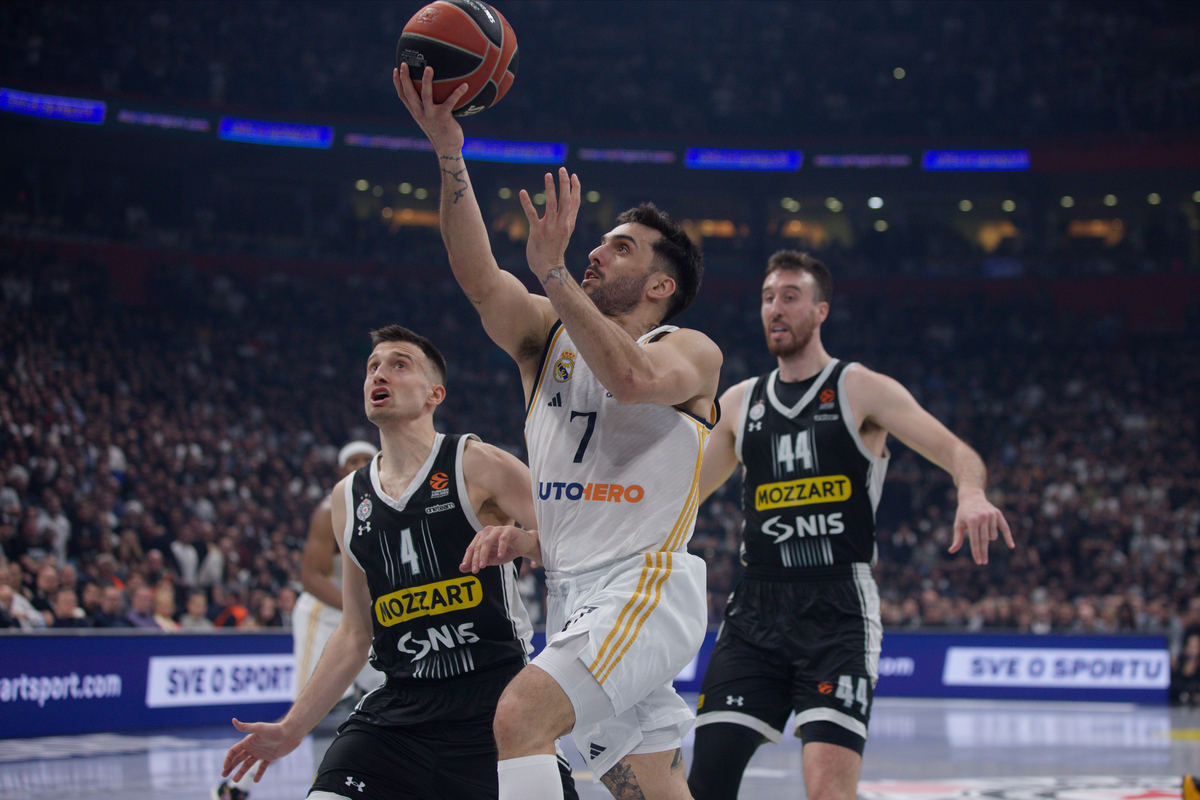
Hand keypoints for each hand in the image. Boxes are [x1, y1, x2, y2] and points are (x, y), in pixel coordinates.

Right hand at [221, 718, 302, 782]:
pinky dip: (258, 774)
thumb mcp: (259, 728)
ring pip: (248, 764)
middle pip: (238, 758)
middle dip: (230, 766)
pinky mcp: (270, 757)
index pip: (234, 751)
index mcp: (249, 741)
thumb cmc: (275, 729)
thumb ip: (246, 727)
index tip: (225, 768)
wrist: (291, 733)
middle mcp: (253, 747)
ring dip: (241, 772)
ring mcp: (261, 753)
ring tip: (235, 781)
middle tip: (223, 775)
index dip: (228, 759)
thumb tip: (233, 720)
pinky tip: (255, 781)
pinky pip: (262, 767)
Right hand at [392, 63, 468, 154]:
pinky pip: (450, 102)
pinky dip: (457, 93)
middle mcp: (421, 113)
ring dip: (427, 81)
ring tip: (429, 68)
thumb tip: (434, 89)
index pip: (403, 96)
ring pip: (426, 96)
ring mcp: (431, 115)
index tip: (396, 69)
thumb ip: (427, 105)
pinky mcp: (443, 118)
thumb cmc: (440, 130)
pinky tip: (465, 85)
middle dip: (405, 78)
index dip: (397, 83)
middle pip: (409, 93)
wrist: (447, 148)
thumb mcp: (430, 117)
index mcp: (416, 112)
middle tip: (404, 64)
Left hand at [460, 526, 538, 572]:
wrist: (524, 545)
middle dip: (476, 559)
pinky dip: (500, 547)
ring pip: (487, 542)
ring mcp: (498, 529)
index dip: (468, 558)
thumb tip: (461, 569)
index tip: (465, 569)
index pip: (472, 548)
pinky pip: (502, 538)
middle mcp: (487, 531)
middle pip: (478, 546)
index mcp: (481, 537)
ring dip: (484, 554)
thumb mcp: (491, 560)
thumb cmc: (506, 551)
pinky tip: (500, 556)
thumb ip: (477, 563)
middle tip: (476, 570)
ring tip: (484, 565)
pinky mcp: (509, 530)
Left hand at [519, 168, 580, 285]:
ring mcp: (550, 228)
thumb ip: (567, 218)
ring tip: (548, 175)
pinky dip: (527, 203)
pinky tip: (523, 192)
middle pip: (565, 200)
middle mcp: (561, 224)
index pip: (574, 202)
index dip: (575, 188)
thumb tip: (569, 204)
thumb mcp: (565, 232)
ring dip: (550, 189)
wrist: (548, 268)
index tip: (573, 175)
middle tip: (563, 169)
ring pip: (551, 205)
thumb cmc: (554, 249)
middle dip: (565, 184)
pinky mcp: (537, 232)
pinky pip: (532, 215)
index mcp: (568, 223)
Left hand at [948, 491, 1014, 564]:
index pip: (975, 540)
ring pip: (992, 536)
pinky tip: (1011, 546)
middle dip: (983, 553)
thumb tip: (951, 551)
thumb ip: (957, 538)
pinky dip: (1008, 537)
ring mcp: (991, 515)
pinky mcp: (998, 514)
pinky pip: (1005, 528)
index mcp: (972, 520)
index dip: (976, 552)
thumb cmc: (963, 513)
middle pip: (984, 540)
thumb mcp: (958, 524)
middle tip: (983, 562)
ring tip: (981, 530)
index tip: (978, 562)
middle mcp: (982, 517)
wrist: (972, 496)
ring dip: (988, 538)